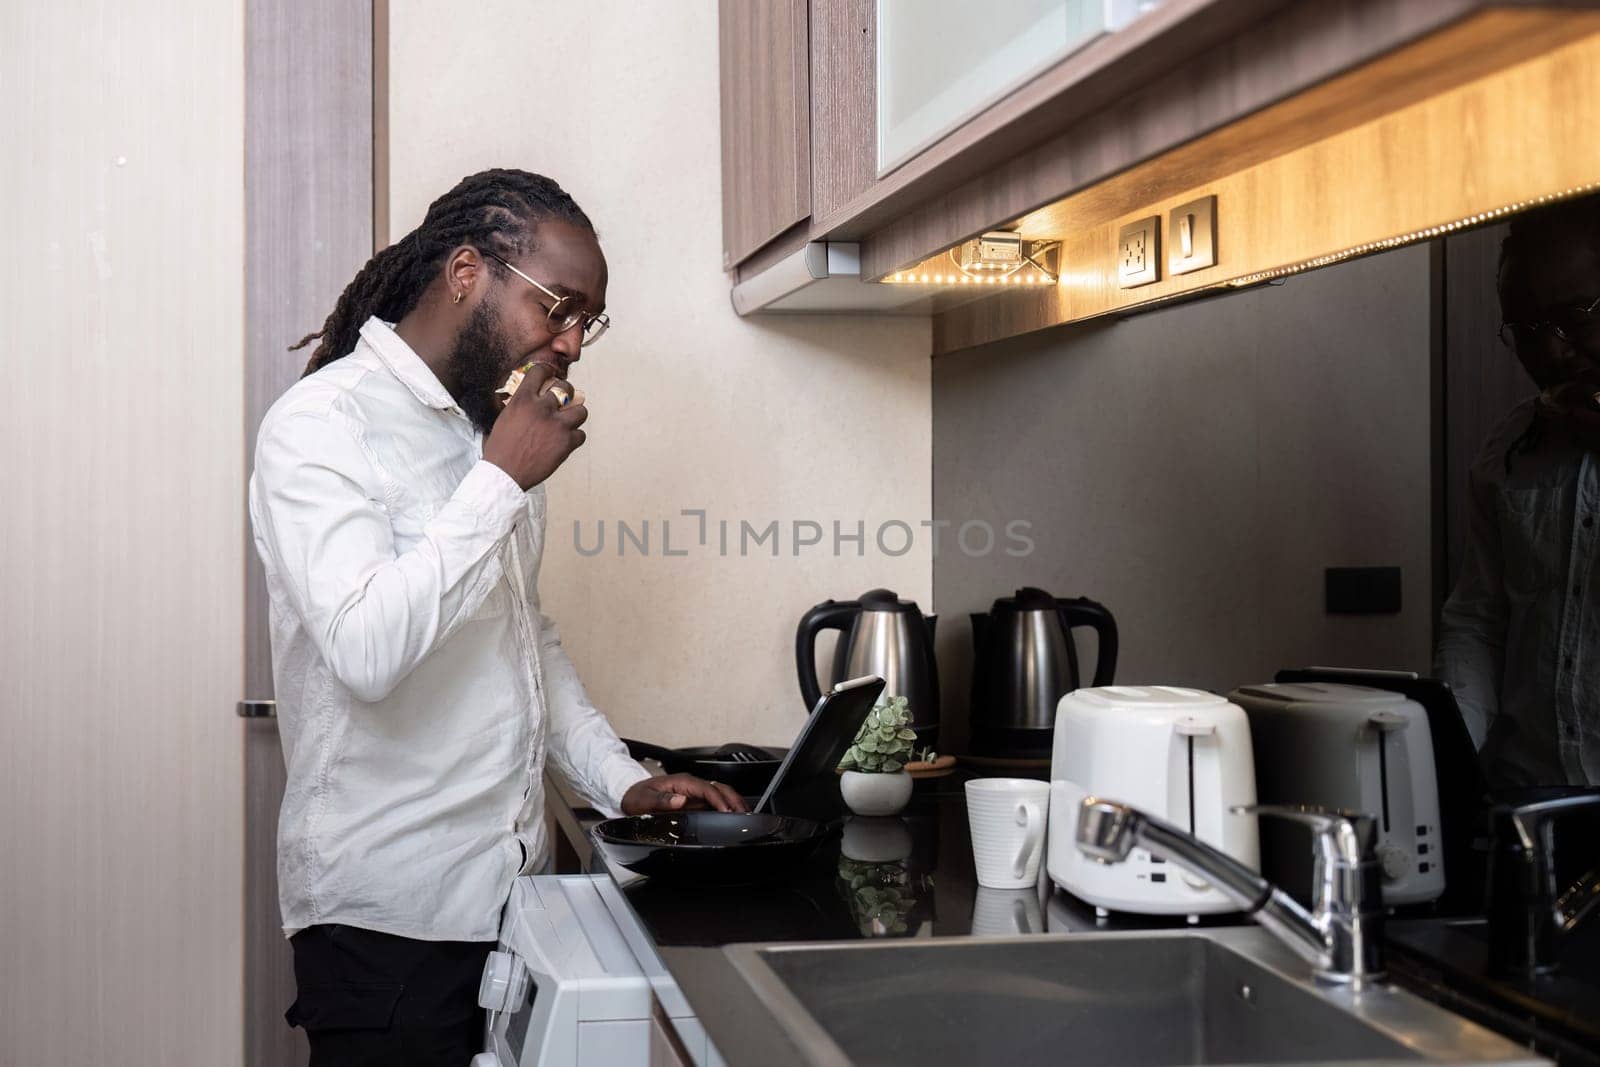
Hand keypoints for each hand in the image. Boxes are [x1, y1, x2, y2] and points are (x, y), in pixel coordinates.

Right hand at [482, 362, 587, 489]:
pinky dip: (575, 438)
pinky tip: (565, 442)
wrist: (504, 473)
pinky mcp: (566, 442)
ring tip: (568, 422)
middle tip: (564, 401)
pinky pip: (581, 434)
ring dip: (576, 415)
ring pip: (581, 411)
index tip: (552, 374)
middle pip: (566, 388)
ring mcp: (557, 425)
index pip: (540, 372)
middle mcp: (541, 408)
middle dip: (567, 393)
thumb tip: (531, 397)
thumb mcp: (504, 418)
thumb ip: (520, 405)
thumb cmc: (500, 448)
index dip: (548, 371)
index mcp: (522, 399)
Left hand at [620, 774, 748, 814]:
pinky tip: (732, 814)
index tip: (726, 811)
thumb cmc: (636, 796)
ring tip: (744, 815)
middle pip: (719, 788)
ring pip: (719, 792)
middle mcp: (690, 785)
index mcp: (681, 782)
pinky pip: (714, 800)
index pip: (706, 789)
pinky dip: (726, 805)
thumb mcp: (644, 800)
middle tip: (743, 814)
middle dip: (733, 799)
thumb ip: (662, 800)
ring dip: (732, 801)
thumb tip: (680, 800)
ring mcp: (693, 792)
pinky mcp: (693, 799)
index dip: (718, 800)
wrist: (629, 794)